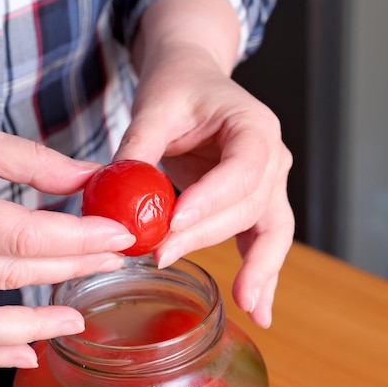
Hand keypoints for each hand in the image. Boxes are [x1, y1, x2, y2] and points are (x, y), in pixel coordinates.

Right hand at [0, 87, 134, 366]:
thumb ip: (35, 162)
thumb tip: (90, 179)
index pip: (24, 235)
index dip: (79, 238)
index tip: (118, 235)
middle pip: (13, 276)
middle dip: (74, 268)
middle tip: (112, 259)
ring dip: (36, 327)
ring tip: (78, 320)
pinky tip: (27, 349)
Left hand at [115, 43, 293, 328]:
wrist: (194, 80)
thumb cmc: (179, 86)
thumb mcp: (154, 106)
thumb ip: (139, 147)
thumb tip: (116, 194)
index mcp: (253, 126)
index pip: (242, 168)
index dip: (211, 198)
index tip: (174, 222)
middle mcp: (271, 156)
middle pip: (248, 204)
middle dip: (204, 235)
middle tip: (160, 255)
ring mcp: (267, 182)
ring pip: (265, 228)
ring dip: (254, 267)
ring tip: (247, 304)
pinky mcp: (252, 201)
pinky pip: (263, 239)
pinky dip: (262, 272)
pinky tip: (257, 307)